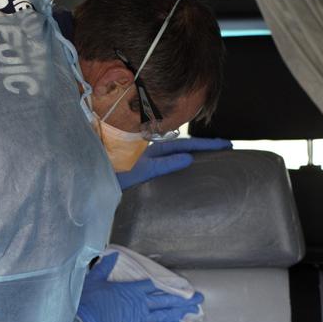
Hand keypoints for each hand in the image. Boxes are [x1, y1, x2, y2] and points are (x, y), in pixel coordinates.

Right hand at [77, 253, 203, 321]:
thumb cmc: (88, 301)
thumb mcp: (94, 280)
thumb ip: (105, 268)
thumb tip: (112, 255)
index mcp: (131, 290)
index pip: (154, 286)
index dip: (169, 285)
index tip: (182, 286)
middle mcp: (140, 304)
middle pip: (165, 300)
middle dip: (183, 299)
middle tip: (199, 299)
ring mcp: (140, 320)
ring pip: (164, 315)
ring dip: (179, 312)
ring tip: (193, 311)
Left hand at [115, 137, 231, 190]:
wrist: (95, 176)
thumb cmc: (115, 172)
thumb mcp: (143, 169)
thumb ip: (165, 164)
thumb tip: (189, 158)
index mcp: (156, 149)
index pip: (188, 145)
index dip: (208, 145)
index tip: (227, 145)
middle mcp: (153, 152)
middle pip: (185, 146)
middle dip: (205, 147)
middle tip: (226, 147)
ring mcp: (148, 159)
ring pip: (176, 153)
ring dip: (194, 153)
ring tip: (212, 155)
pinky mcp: (142, 169)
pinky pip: (167, 162)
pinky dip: (180, 161)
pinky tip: (187, 166)